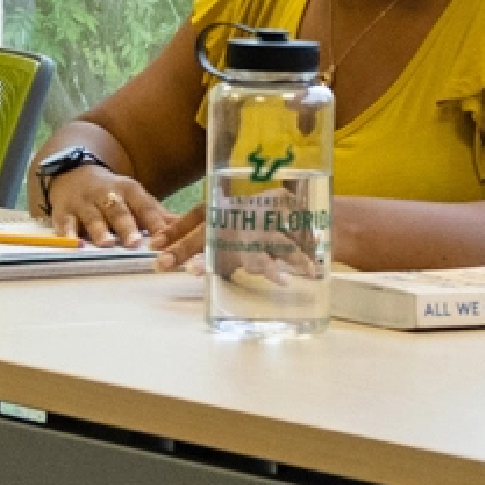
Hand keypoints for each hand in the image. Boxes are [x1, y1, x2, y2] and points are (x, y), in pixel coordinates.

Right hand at [48, 165, 173, 245]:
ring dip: (100, 230)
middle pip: (119, 210)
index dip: (154, 221)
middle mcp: (107, 194)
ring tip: (107, 244)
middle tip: (135, 243)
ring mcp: (84, 202)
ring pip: (93, 217)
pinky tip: (71, 243)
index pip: (144, 206)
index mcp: (129, 190)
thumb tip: (187, 229)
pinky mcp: (63, 211)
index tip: (164, 237)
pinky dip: (67, 233)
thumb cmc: (112, 193)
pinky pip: (65, 222)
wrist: (74, 173)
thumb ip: (157, 215)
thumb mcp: (135, 198)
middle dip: (127, 226)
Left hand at [153, 194, 318, 284]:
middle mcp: (247, 212)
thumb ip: (229, 227)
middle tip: (162, 264)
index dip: (177, 226)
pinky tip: (255, 280)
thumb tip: (194, 247)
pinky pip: (272, 256)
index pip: (200, 212)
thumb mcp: (254, 216)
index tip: (155, 243)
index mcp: (235, 204)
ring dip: (212, 260)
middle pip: (209, 228)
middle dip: (185, 246)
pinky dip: (267, 270)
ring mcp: (266, 225)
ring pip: (234, 243)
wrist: (329, 213)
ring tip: (193, 274)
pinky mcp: (287, 239)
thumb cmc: (284, 216)